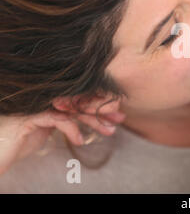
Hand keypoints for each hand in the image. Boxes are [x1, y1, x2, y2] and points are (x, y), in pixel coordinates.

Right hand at [0, 99, 124, 175]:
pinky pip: (58, 119)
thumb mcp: (47, 128)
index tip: (117, 111)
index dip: (99, 102)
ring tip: (109, 131)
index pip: (79, 95)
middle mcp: (44, 97)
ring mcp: (36, 105)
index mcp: (50, 97)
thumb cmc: (19, 142)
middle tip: (120, 118)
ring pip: (73, 107)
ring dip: (93, 119)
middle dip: (102, 108)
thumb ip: (63, 119)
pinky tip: (79, 140)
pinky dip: (71, 129)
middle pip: (79, 98)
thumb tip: (88, 118)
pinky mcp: (30, 117)